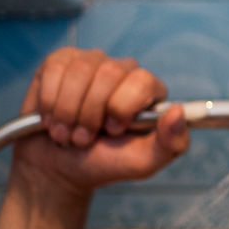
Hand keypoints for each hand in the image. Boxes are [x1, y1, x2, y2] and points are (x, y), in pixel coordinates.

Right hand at [13, 47, 189, 194]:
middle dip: (91, 114)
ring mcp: (92, 62)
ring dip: (68, 112)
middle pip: (109, 74)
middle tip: (84, 139)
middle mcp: (123, 70)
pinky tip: (51, 118)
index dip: (122, 107)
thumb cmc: (104, 162)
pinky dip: (49, 101)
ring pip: (80, 72)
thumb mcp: (142, 163)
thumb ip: (171, 143)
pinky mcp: (62, 61)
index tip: (112, 131)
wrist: (59, 167)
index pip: (142, 81)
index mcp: (149, 90)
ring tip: (67, 133)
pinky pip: (55, 69)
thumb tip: (178, 112)